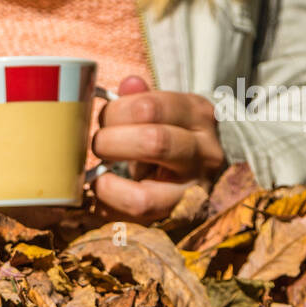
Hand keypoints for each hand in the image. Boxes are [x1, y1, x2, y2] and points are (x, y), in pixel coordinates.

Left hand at [90, 75, 225, 221]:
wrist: (207, 172)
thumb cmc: (173, 136)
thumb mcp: (165, 111)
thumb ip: (142, 98)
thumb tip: (129, 84)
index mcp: (196, 115)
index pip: (151, 107)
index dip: (116, 113)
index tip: (104, 119)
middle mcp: (203, 152)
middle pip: (152, 143)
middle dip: (111, 143)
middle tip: (98, 145)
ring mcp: (194, 190)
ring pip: (143, 197)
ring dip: (107, 186)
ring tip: (99, 175)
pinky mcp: (178, 218)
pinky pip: (134, 222)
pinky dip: (109, 207)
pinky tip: (104, 193)